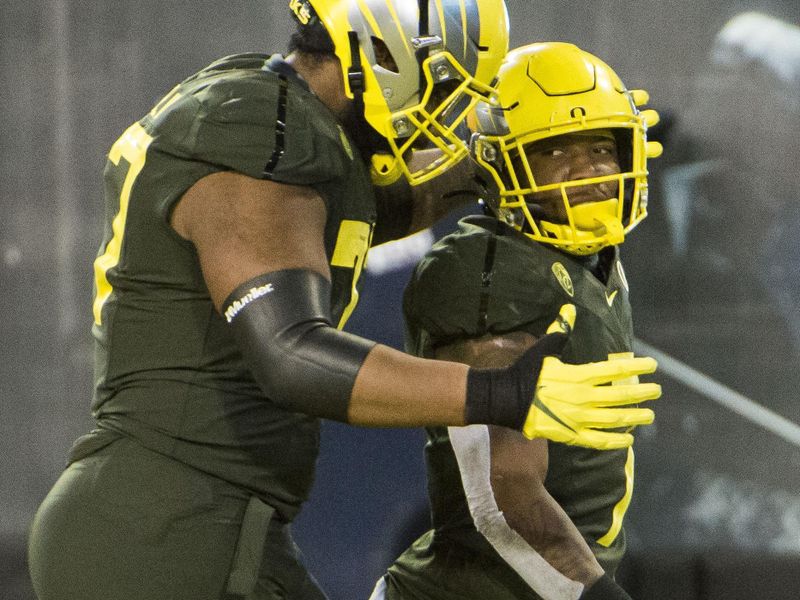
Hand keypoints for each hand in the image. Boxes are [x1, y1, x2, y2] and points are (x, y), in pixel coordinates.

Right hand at [521, 304, 659, 448]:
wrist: (507, 399)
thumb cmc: (525, 372)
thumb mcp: (543, 349)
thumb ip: (560, 331)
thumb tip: (569, 309)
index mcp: (579, 375)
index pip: (615, 370)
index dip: (636, 367)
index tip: (652, 365)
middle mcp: (584, 397)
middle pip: (620, 395)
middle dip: (642, 392)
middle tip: (657, 391)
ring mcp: (579, 417)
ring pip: (615, 418)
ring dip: (635, 416)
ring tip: (649, 415)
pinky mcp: (571, 434)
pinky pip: (599, 439)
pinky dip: (615, 440)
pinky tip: (628, 439)